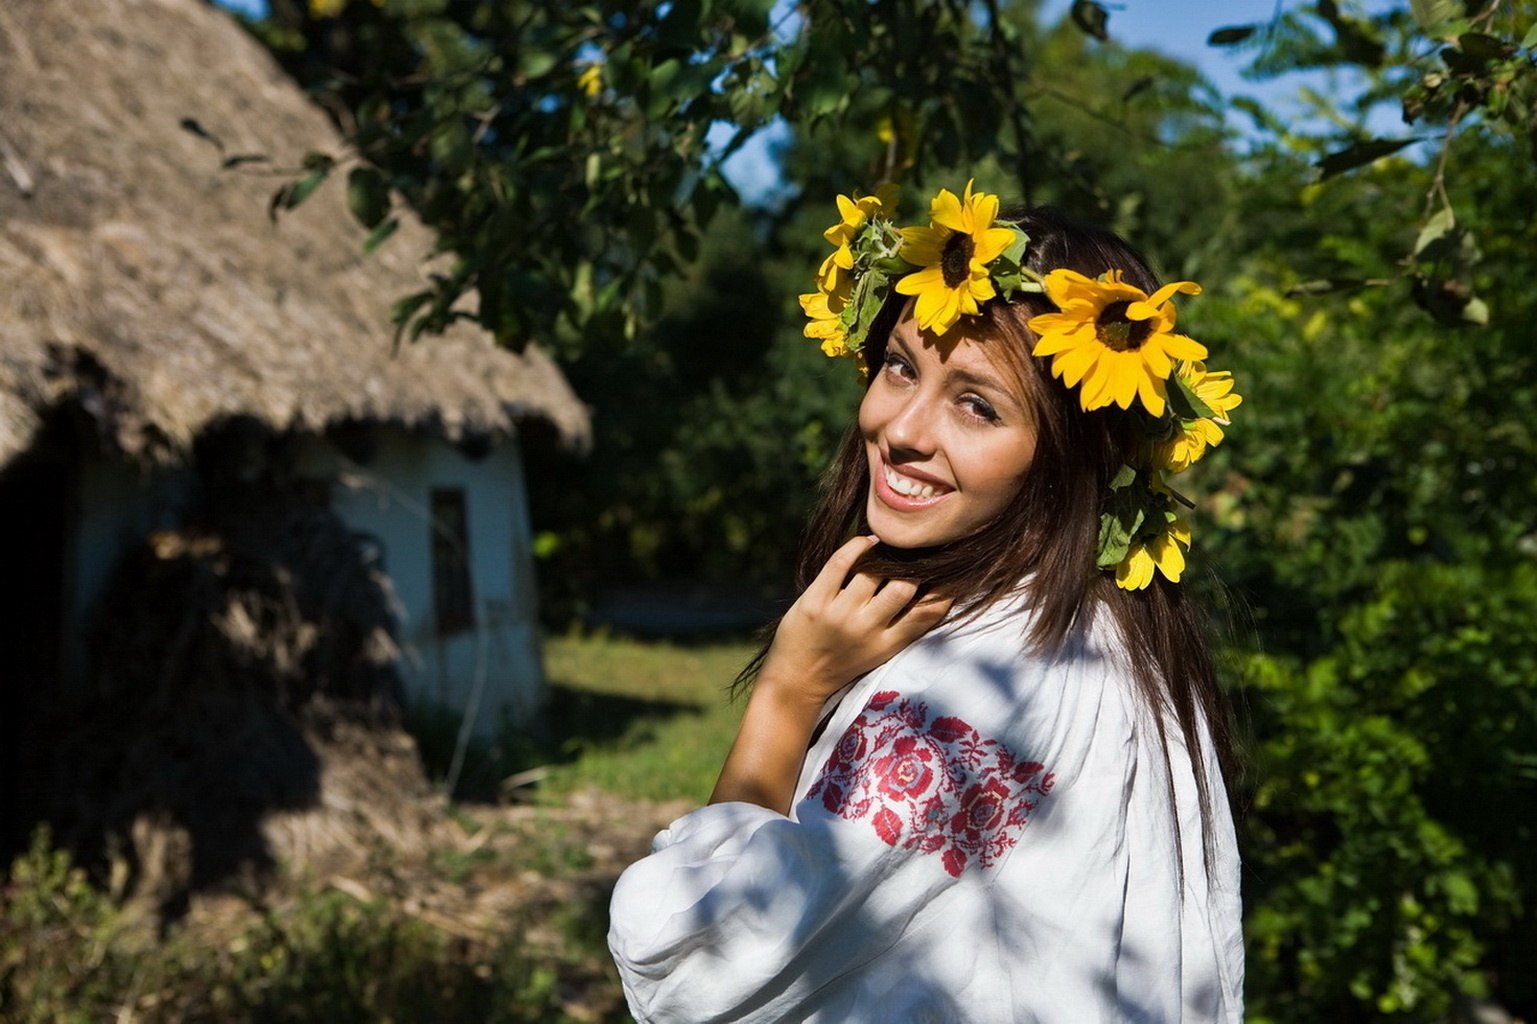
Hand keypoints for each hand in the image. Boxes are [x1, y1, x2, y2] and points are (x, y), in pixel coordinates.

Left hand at [708, 535, 950, 812]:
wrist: (795, 683)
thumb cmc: (839, 663)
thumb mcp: (878, 654)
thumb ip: (901, 627)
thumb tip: (930, 590)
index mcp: (887, 645)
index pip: (927, 613)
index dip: (944, 589)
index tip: (947, 573)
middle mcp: (866, 629)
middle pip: (904, 586)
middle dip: (910, 569)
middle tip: (909, 556)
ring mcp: (840, 614)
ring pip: (873, 571)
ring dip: (883, 556)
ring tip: (885, 549)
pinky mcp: (815, 601)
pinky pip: (840, 562)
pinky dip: (857, 546)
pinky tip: (866, 542)